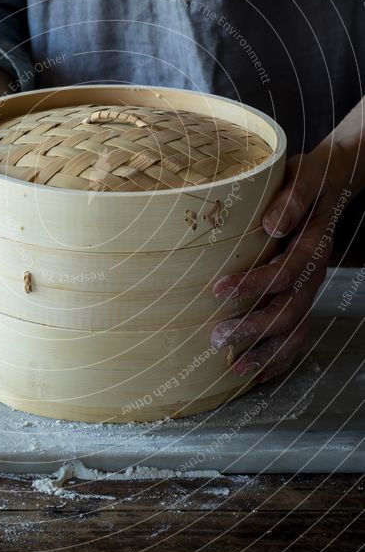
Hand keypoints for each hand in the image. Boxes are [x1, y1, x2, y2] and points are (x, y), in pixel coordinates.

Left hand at [210, 145, 351, 383]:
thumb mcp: (303, 175)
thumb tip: (271, 225)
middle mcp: (314, 272)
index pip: (285, 272)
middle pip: (289, 311)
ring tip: (236, 370)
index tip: (218, 290)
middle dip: (255, 329)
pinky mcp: (301, 293)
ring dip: (267, 353)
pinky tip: (259, 375)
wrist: (334, 180)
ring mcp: (309, 287)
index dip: (253, 284)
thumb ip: (291, 198)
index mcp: (313, 244)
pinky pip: (298, 333)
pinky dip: (281, 357)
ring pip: (295, 330)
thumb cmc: (312, 177)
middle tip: (218, 338)